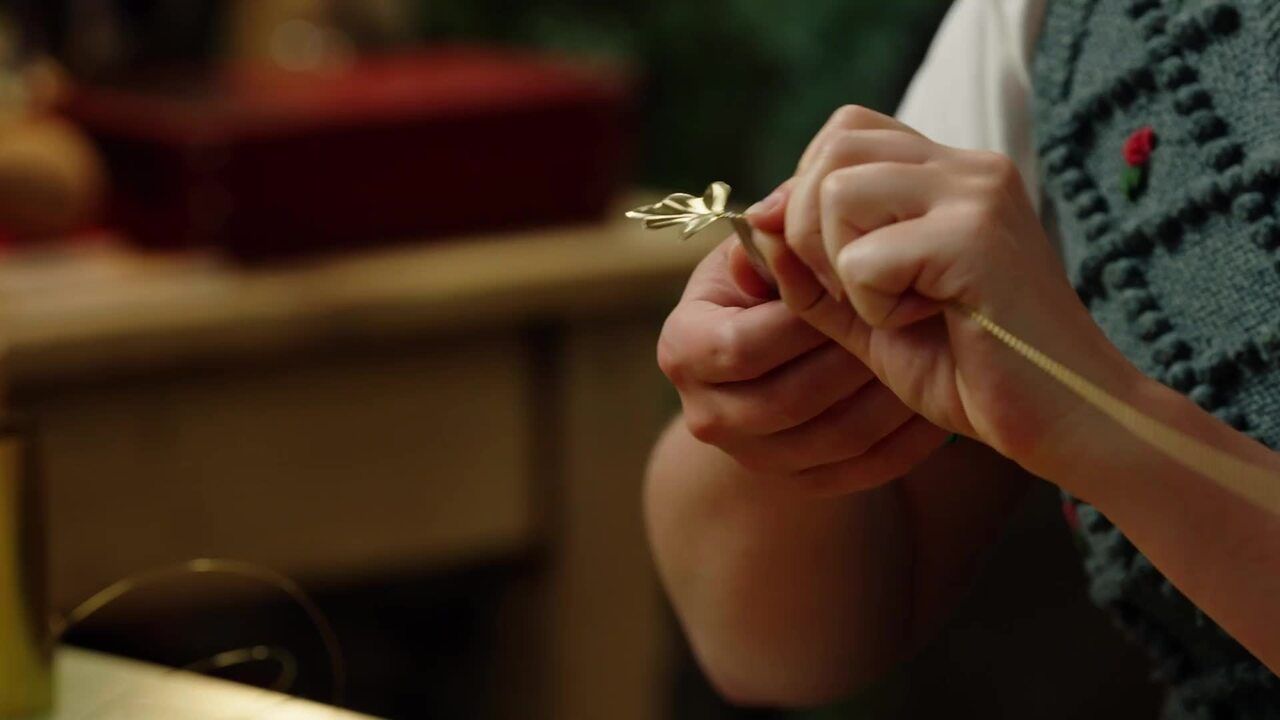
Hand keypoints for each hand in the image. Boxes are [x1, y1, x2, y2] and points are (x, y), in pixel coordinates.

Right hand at [656, 236, 947, 495]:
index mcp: (683, 350)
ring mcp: (753, 458)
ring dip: (888, 397)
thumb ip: (775, 238)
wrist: (773, 345)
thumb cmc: (770, 279)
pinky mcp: (802, 482)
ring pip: (834, 438)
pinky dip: (909, 439)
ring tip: (928, 354)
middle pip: (789, 400)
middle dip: (852, 357)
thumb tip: (779, 227)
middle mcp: (706, 415)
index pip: (742, 347)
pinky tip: (940, 400)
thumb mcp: (761, 250)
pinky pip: (864, 470)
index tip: (859, 283)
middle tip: (908, 320)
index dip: (804, 318)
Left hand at [747, 106, 1142, 475]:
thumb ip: (812, 267)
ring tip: (896, 306)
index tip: (821, 262)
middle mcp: (969, 167)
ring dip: (841, 266)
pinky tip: (928, 323)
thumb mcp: (868, 313)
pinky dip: (875, 306)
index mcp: (952, 173)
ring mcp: (977, 194)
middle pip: (834, 147)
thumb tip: (756, 220)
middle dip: (810, 228)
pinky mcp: (974, 238)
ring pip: (838, 191)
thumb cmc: (973, 371)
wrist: (1063, 420)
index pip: (846, 131)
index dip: (808, 192)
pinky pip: (864, 258)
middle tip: (853, 289)